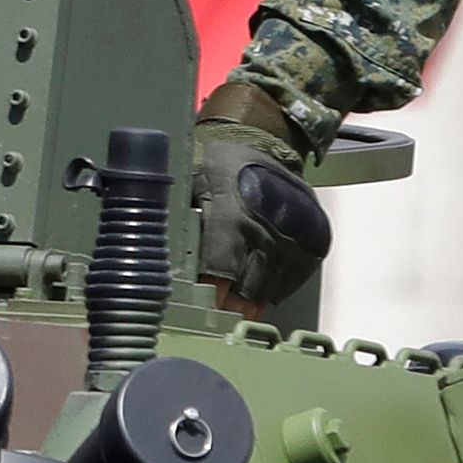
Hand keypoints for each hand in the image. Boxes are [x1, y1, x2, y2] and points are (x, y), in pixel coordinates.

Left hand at [191, 80, 331, 313]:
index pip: (221, 265)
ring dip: (257, 302)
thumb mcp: (189, 179)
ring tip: (241, 316)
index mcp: (231, 213)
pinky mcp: (313, 237)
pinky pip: (298, 275)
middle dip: (234, 305)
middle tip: (220, 322)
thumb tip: (149, 242)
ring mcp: (294, 235)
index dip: (212, 291)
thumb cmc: (217, 161)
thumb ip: (176, 212)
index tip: (203, 309)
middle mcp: (266, 228)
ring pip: (276, 283)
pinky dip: (281, 289)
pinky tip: (264, 297)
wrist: (263, 140)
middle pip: (251, 282)